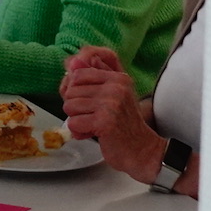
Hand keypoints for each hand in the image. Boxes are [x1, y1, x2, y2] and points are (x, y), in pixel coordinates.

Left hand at [61, 48, 168, 184]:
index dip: (73, 89)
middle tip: (93, 116)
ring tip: (94, 124)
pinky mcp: (104, 121)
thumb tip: (71, 61)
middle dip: (75, 107)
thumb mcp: (112, 94)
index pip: (78, 73)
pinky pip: (74, 123)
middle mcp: (115, 87)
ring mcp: (111, 103)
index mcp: (117, 77)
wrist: (141, 150)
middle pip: (70, 90)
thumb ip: (93, 76)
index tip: (85, 101)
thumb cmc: (123, 124)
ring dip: (77, 119)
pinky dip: (79, 131)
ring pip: (69, 106)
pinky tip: (94, 133)